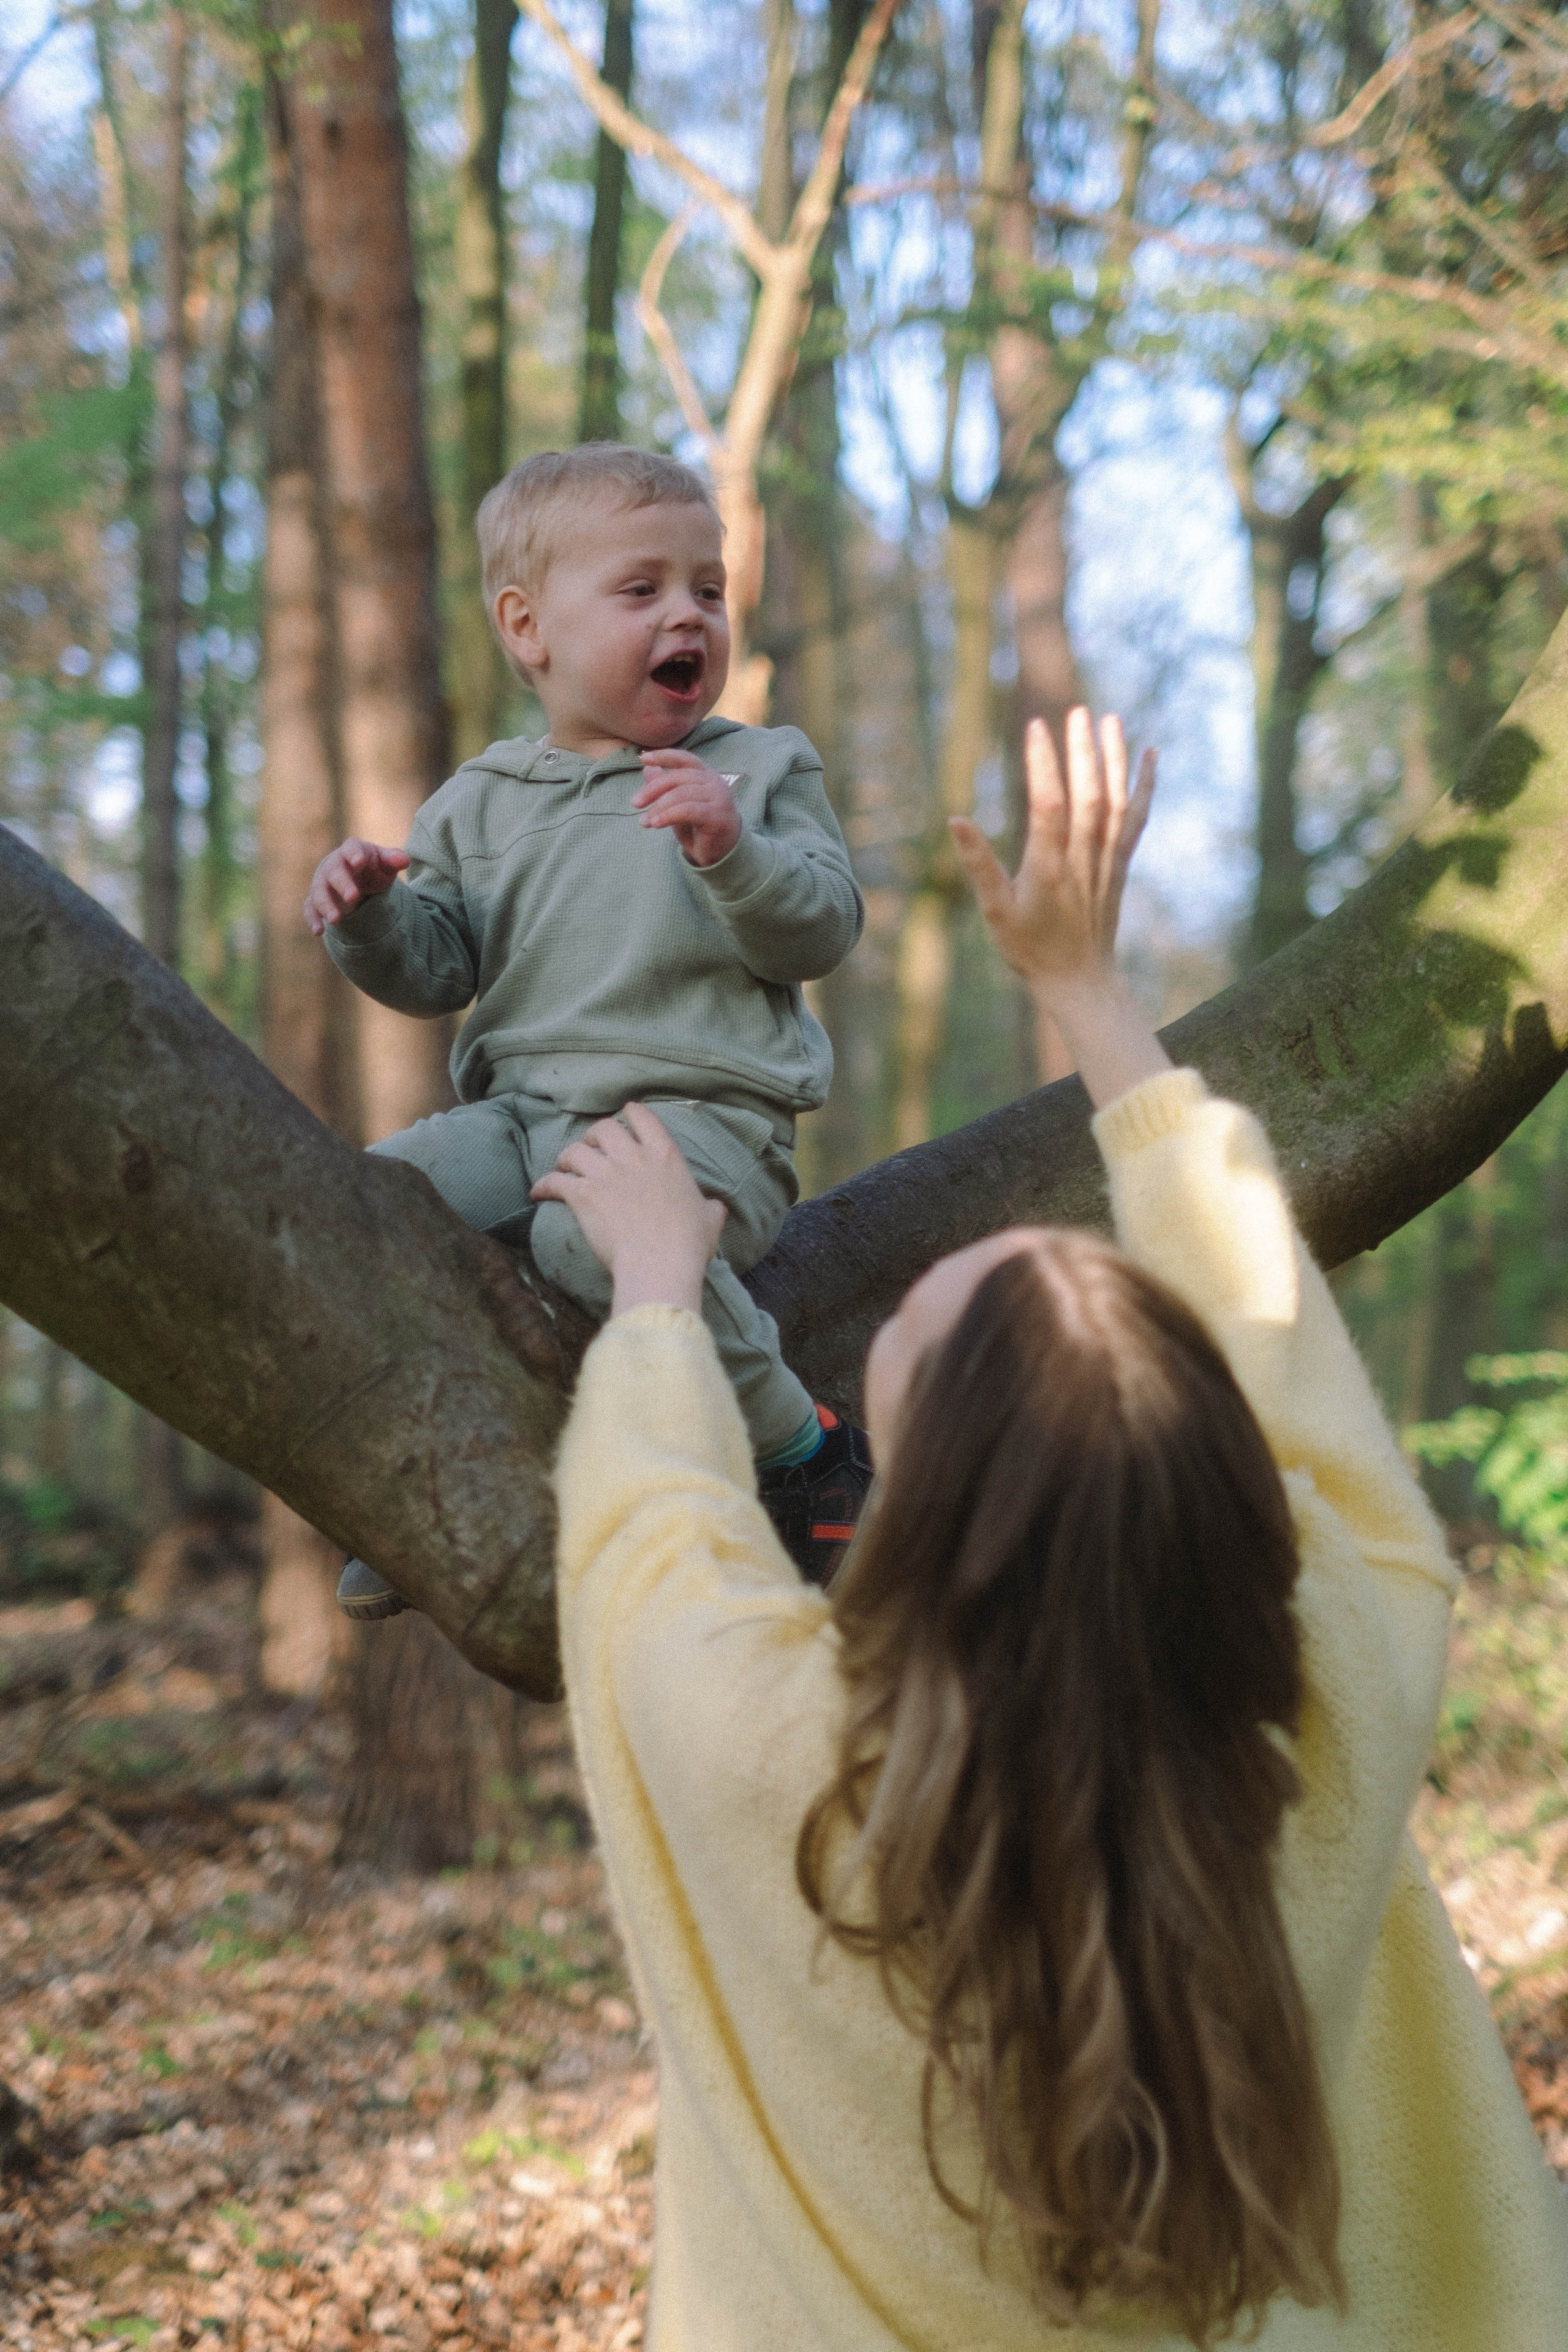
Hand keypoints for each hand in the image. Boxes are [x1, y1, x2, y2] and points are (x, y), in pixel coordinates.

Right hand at [304, 839, 409, 935]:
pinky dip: (312, 919)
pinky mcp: (316, 901)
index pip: (351, 848)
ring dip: (326, 905)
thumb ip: (394, 860)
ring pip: (319, 892)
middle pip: (334, 872)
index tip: (359, 862)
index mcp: (352, 851)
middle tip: (353, 897)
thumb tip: (404, 861)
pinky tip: (318, 931)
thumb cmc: (373, 868)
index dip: (354, 854)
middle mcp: (333, 866)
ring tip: (335, 920)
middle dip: (342, 884)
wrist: (357, 879)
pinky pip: (310, 909)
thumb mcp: (386, 864)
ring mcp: (323, 883)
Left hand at [530, 1103, 726, 1316]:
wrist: (660, 1264)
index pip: (642, 1117)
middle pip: (603, 1128)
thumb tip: (716, 1208)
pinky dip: (543, 1185)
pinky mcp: (583, 1195)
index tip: (623, 1120)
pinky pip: (554, 1181)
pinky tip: (538, 1193)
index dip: (629, 1114)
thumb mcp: (709, 1220)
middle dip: (592, 1137)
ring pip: (574, 1151)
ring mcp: (606, 1174)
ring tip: (564, 1169)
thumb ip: (710, 1207)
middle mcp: (633, 1158)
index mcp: (665, 1156)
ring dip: (566, 1158)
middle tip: (590, 1151)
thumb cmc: (687, 1244)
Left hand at [632, 750, 741, 867]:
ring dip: (659, 807)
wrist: (722, 852)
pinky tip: (656, 824)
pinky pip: (688, 810)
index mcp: (706, 775)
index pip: (684, 759)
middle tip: (635, 803)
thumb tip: (647, 768)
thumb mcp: (678, 804)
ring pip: (682, 794)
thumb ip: (665, 787)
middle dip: (653, 789)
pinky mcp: (717, 816)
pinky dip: (668, 816)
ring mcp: (719, 798)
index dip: (664, 756)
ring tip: (645, 821)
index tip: (643, 759)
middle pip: (679, 777)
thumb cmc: (700, 825)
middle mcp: (715, 782)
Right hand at [951, 709, 1169, 1109]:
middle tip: (1077, 710)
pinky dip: (1145, 786)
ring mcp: (1106, 861)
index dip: (1044, 766)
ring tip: (1109, 718)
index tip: (1036, 727)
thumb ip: (979, 864)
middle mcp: (1083, 861)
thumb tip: (956, 820)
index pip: (1049, 807)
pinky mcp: (1120, 865)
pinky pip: (1137, 819)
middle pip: (1090, 797)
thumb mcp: (995, 911)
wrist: (1079, 980)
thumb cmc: (1030, 948)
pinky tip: (1149, 754)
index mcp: (1048, 870)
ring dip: (1115, 759)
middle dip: (1084, 751)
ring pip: (1117, 802)